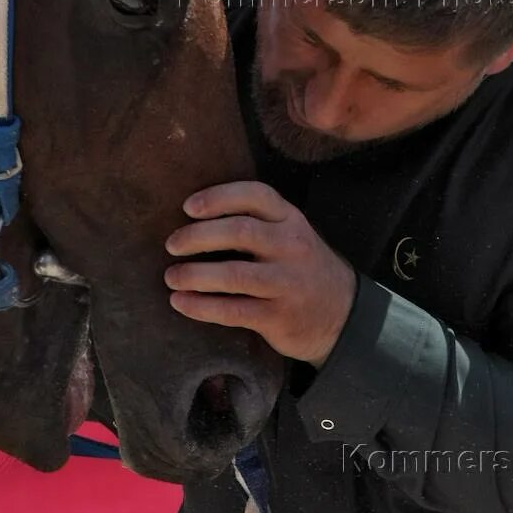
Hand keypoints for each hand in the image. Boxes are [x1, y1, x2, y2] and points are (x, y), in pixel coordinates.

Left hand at [164, 181, 357, 367]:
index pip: (255, 195)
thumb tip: (195, 217)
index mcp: (291, 219)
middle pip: (240, 232)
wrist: (342, 314)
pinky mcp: (279, 317)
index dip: (219, 197)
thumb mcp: (291, 234)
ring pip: (234, 275)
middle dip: (198, 236)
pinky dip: (201, 307)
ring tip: (171, 277)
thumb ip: (258, 222)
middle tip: (171, 244)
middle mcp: (292, 246)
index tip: (188, 207)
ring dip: (194, 275)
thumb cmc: (301, 267)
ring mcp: (287, 282)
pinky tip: (180, 303)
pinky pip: (233, 310)